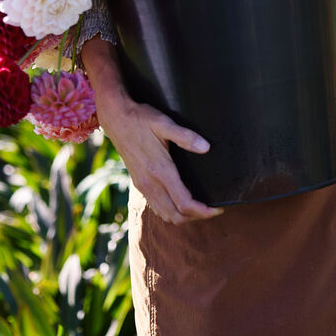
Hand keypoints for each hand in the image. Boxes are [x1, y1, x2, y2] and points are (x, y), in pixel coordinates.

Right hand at [81, 38, 222, 223]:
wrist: (116, 119)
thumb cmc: (141, 119)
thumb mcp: (164, 123)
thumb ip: (185, 136)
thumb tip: (206, 147)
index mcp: (160, 170)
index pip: (184, 203)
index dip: (203, 210)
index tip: (218, 208)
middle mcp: (150, 183)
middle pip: (176, 215)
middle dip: (197, 217)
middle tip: (214, 209)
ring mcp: (143, 185)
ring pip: (166, 214)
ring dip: (184, 217)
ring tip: (201, 208)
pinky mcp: (139, 183)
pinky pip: (157, 207)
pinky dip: (171, 212)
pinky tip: (181, 203)